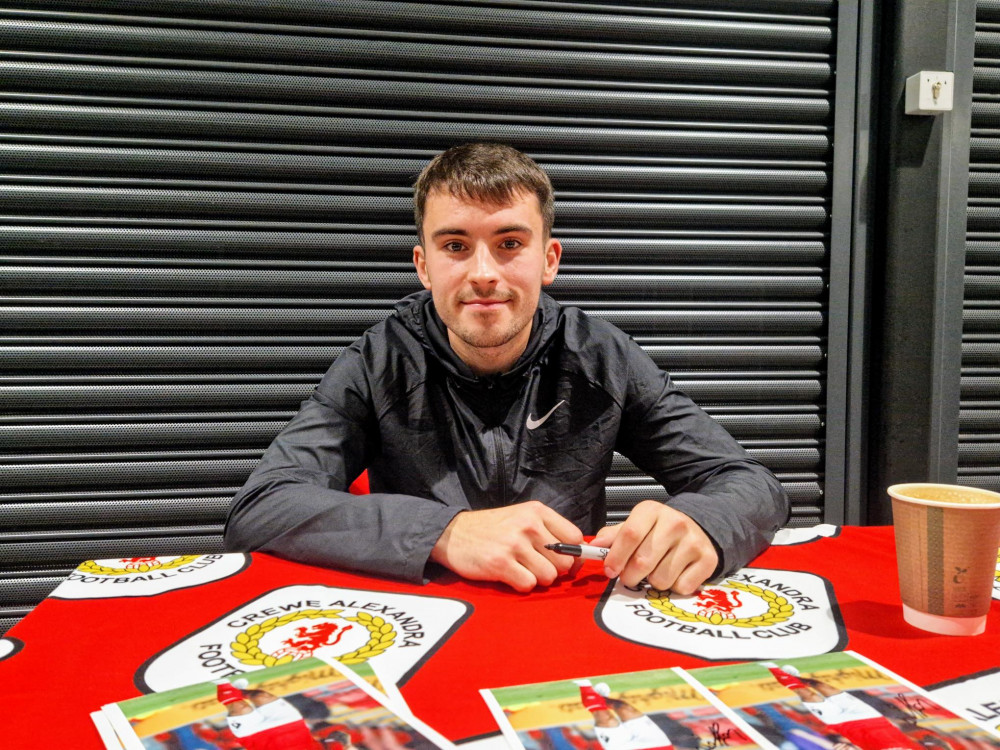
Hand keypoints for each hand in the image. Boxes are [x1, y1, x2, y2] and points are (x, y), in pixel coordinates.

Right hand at [430, 501, 583, 591]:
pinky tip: (510, 575)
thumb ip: (549, 531)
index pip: (575, 537)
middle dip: (554, 570)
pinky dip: (521, 585)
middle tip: (536, 566)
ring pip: (549, 576)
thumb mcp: (522, 517)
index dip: (574, 555)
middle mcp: (528, 525)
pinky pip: (528, 585)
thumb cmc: (491, 528)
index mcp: (537, 512)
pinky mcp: (501, 563)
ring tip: (521, 569)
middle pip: (565, 561)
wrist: (453, 533)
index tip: (566, 561)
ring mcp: (514, 544)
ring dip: (537, 579)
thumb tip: (578, 555)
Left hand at [591, 500, 717, 593]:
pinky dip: (674, 587)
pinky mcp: (708, 559)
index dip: (616, 557)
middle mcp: (675, 522)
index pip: (630, 535)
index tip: (609, 571)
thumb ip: (614, 536)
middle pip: (643, 561)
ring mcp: (693, 541)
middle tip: (630, 577)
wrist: (697, 530)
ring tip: (656, 571)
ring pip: (661, 579)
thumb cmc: (659, 531)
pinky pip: (681, 587)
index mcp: (651, 511)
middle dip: (630, 576)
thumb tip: (594, 546)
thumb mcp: (636, 526)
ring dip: (653, 583)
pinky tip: (675, 574)